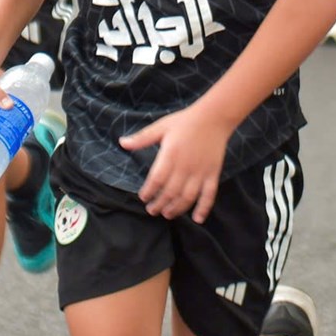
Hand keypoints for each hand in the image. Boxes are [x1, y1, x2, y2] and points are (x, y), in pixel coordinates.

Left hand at [120, 104, 231, 221]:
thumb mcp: (161, 126)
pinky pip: (209, 195)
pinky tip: (197, 219)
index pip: (156, 180)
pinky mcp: (213, 174)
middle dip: (159, 204)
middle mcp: (185, 166)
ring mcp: (200, 172)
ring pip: (187, 197)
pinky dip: (204, 208)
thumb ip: (142, 138)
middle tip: (151, 210)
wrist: (213, 117)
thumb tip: (122, 142)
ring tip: (167, 214)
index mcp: (170, 154)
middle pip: (170, 192)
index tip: (143, 197)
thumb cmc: (184, 121)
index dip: (148, 192)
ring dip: (176, 209)